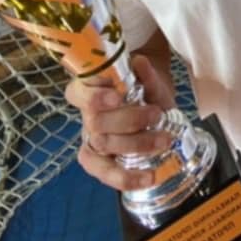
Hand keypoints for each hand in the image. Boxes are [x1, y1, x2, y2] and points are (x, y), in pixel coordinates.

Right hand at [65, 53, 175, 190]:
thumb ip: (146, 74)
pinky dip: (126, 178)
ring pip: (102, 146)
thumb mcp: (150, 78)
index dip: (94, 97)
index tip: (118, 96)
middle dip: (128, 120)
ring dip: (135, 144)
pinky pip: (105, 173)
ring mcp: (93, 140)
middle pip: (95, 122)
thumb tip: (139, 63)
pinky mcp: (102, 161)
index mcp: (90, 89)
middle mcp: (87, 115)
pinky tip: (148, 177)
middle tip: (156, 114)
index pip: (77, 93)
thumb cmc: (146, 88)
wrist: (155, 105)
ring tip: (163, 140)